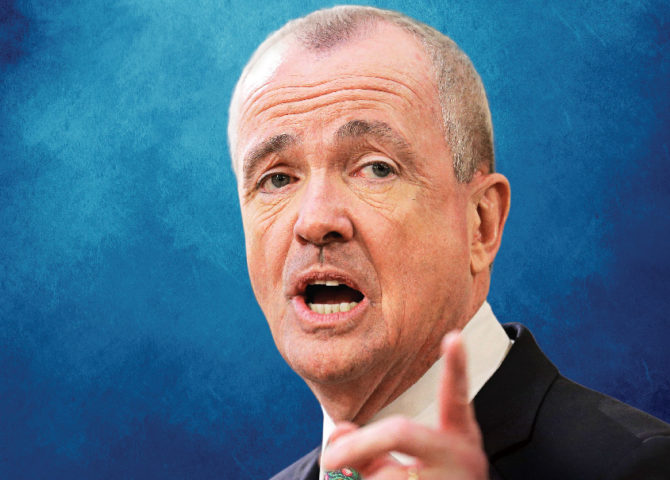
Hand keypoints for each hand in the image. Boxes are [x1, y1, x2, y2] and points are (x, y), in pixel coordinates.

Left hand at [321, 332, 487, 478]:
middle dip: (358, 443)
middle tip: (328, 461)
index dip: (457, 367)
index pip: (457, 398)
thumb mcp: (408, 465)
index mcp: (460, 441)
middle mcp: (463, 460)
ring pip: (383, 477)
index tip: (454, 335)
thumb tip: (338, 434)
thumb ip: (372, 444)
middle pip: (400, 431)